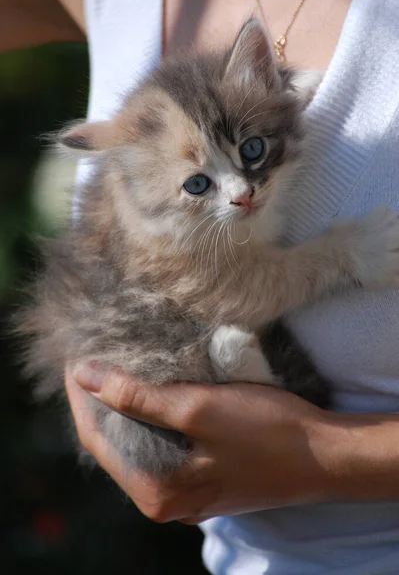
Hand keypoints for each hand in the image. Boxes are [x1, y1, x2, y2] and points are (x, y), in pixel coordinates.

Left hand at [66, 363, 337, 522]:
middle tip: (93, 360)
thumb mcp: (197, 408)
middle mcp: (166, 501)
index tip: (75, 358)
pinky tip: (149, 395)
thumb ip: (137, 397)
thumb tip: (84, 377)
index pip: (97, 438)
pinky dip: (150, 420)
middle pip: (114, 445)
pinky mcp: (203, 480)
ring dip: (125, 409)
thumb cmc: (265, 431)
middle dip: (100, 402)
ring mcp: (185, 493)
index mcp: (157, 492)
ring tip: (115, 371)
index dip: (81, 396)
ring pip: (138, 445)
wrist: (324, 455)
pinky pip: (161, 448)